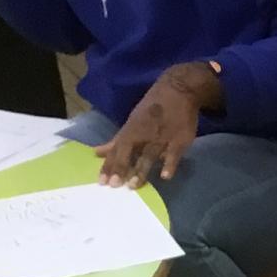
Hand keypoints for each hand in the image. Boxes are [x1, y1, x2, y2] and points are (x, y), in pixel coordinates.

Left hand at [92, 63, 215, 185]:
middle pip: (129, 153)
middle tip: (114, 185)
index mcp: (131, 130)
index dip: (109, 165)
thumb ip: (117, 141)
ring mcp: (161, 138)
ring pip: (148, 155)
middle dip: (121, 168)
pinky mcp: (179, 141)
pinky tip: (165, 176)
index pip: (117, 150)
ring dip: (141, 170)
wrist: (178, 91)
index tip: (102, 181)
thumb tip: (97, 152)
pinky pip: (173, 154)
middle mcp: (144, 135)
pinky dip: (169, 164)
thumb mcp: (132, 121)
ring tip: (134, 185)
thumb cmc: (152, 107)